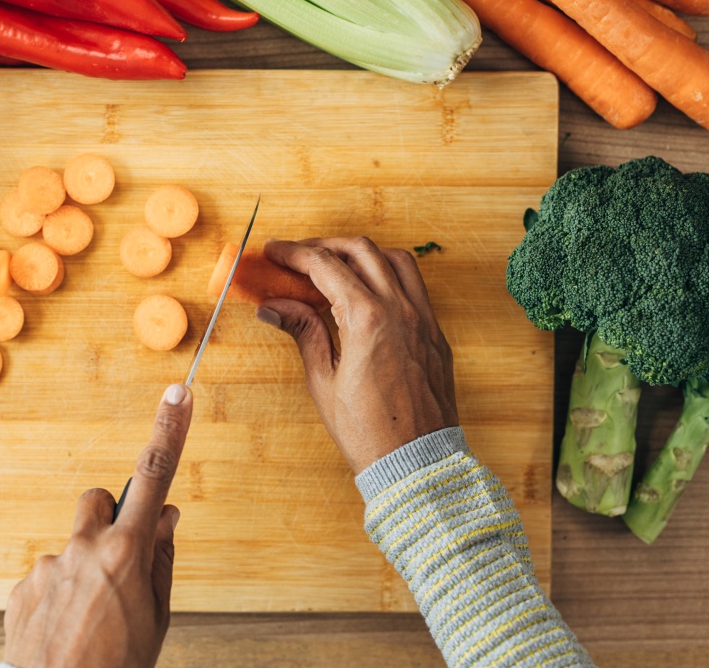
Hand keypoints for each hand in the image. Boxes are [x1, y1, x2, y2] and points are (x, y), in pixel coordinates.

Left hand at [2, 384, 192, 667]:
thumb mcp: (156, 620)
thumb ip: (160, 562)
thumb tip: (166, 519)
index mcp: (125, 554)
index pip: (153, 477)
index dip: (169, 431)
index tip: (179, 393)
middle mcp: (82, 549)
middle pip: (96, 502)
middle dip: (109, 520)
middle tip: (118, 564)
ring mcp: (46, 568)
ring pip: (71, 550)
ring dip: (82, 573)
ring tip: (89, 624)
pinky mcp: (19, 589)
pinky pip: (45, 580)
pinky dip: (57, 600)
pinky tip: (65, 634)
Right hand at [256, 238, 457, 473]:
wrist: (416, 463)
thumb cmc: (369, 431)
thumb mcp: (323, 380)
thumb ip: (303, 331)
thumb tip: (274, 307)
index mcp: (367, 319)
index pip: (325, 266)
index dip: (294, 253)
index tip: (274, 251)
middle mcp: (400, 310)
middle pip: (360, 250)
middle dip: (325, 246)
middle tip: (299, 257)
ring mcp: (423, 319)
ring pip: (395, 259)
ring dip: (362, 254)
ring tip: (335, 267)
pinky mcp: (435, 333)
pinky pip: (414, 285)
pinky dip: (388, 275)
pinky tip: (367, 291)